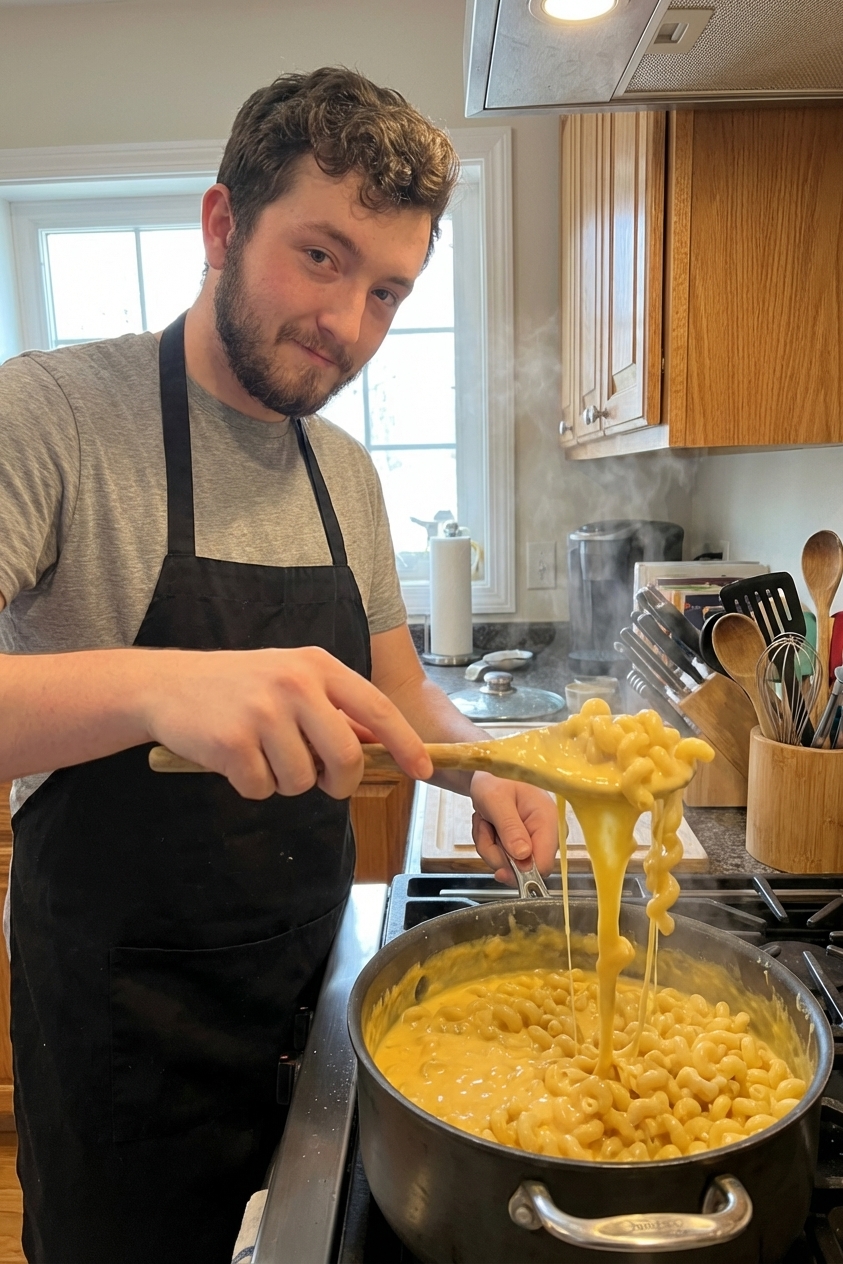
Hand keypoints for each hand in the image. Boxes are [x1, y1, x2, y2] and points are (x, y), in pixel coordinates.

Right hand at [143, 645, 432, 799]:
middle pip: (346, 758)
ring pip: (302, 781)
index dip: (405, 743)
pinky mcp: (233, 741)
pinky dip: (251, 785)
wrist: (165, 686)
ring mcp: (263, 712)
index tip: (423, 769)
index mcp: (317, 665)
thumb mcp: (290, 678)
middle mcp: (295, 684)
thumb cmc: (237, 687)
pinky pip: (262, 789)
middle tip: (320, 780)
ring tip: (261, 753)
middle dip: (338, 782)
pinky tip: (234, 758)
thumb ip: (332, 708)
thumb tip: (379, 748)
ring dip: (284, 782)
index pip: (376, 709)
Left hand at [469, 772, 558, 884]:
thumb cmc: (495, 779)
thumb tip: (523, 856)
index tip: (499, 870)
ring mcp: (535, 839)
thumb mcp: (496, 800)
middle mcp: (546, 833)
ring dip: (488, 845)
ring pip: (508, 864)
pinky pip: (501, 857)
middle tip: (486, 827)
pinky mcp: (523, 843)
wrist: (488, 773)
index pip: (543, 864)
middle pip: (522, 867)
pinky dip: (488, 843)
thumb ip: (510, 828)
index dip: (521, 872)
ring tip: (486, 820)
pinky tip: (488, 824)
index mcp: (548, 820)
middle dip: (496, 852)